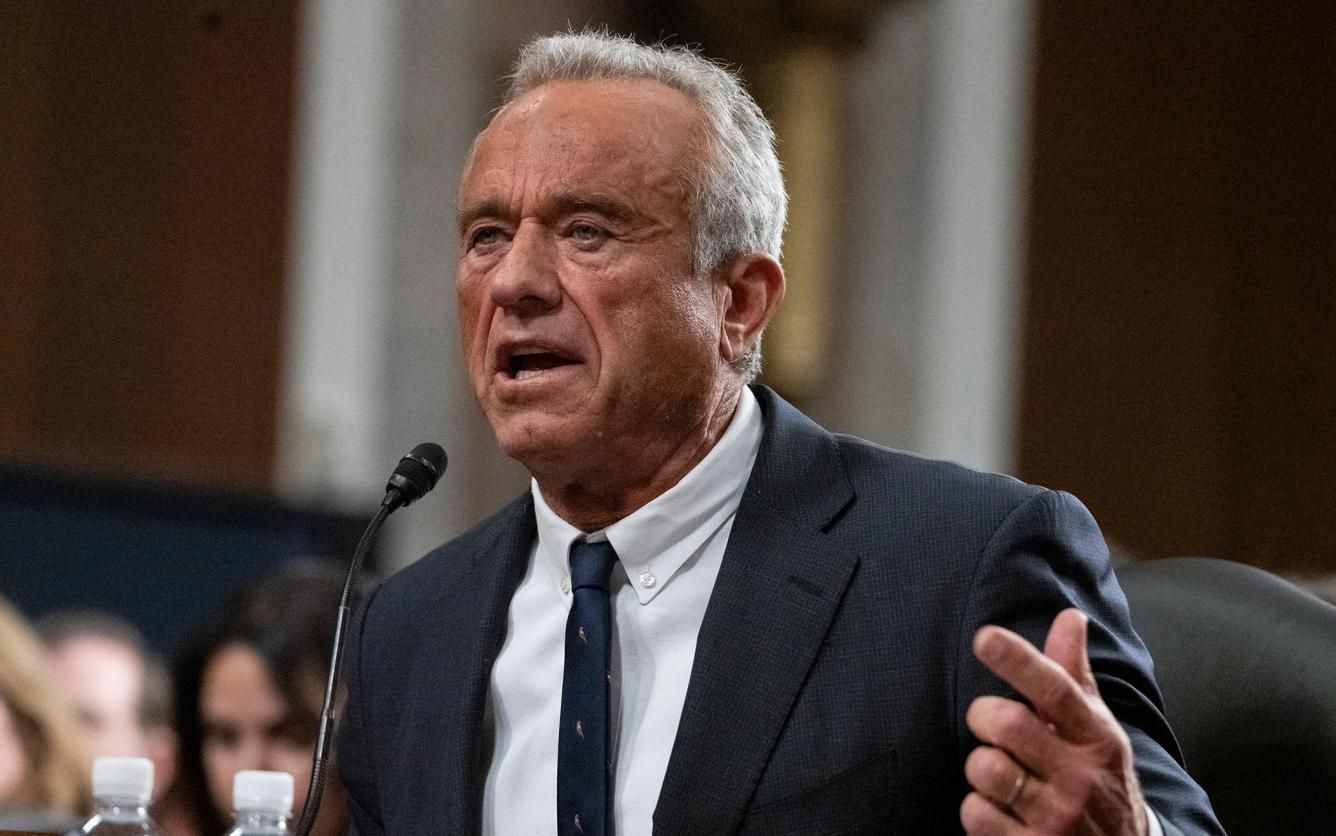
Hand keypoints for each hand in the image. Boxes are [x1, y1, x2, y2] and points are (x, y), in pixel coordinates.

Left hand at [960, 609, 1147, 834]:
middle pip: (1008, 723)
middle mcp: (1081, 777)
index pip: (1057, 690)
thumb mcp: (1095, 729)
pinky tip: (1002, 811)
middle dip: (984, 716)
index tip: (984, 637)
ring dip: (980, 766)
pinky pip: (975, 813)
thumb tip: (1069, 616)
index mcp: (1097, 737)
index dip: (1018, 660)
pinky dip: (978, 809)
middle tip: (991, 724)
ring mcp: (1058, 816)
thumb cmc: (1097, 779)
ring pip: (985, 768)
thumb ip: (1073, 675)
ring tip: (1002, 773)